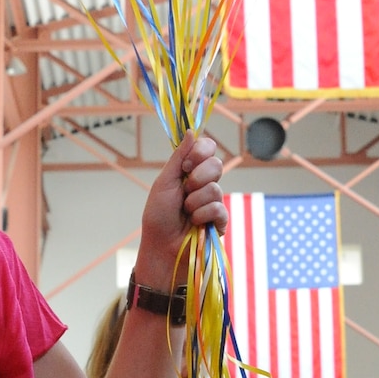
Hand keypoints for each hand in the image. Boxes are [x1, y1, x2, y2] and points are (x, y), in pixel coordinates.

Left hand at [136, 134, 226, 285]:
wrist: (160, 246)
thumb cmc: (158, 216)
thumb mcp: (164, 182)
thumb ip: (178, 158)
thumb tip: (190, 131)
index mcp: (191, 171)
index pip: (208, 149)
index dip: (201, 151)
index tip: (186, 164)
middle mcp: (205, 184)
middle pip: (216, 164)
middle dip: (197, 177)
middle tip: (184, 190)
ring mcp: (214, 202)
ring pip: (215, 188)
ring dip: (194, 201)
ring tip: (185, 212)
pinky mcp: (220, 221)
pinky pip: (218, 208)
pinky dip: (201, 215)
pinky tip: (194, 223)